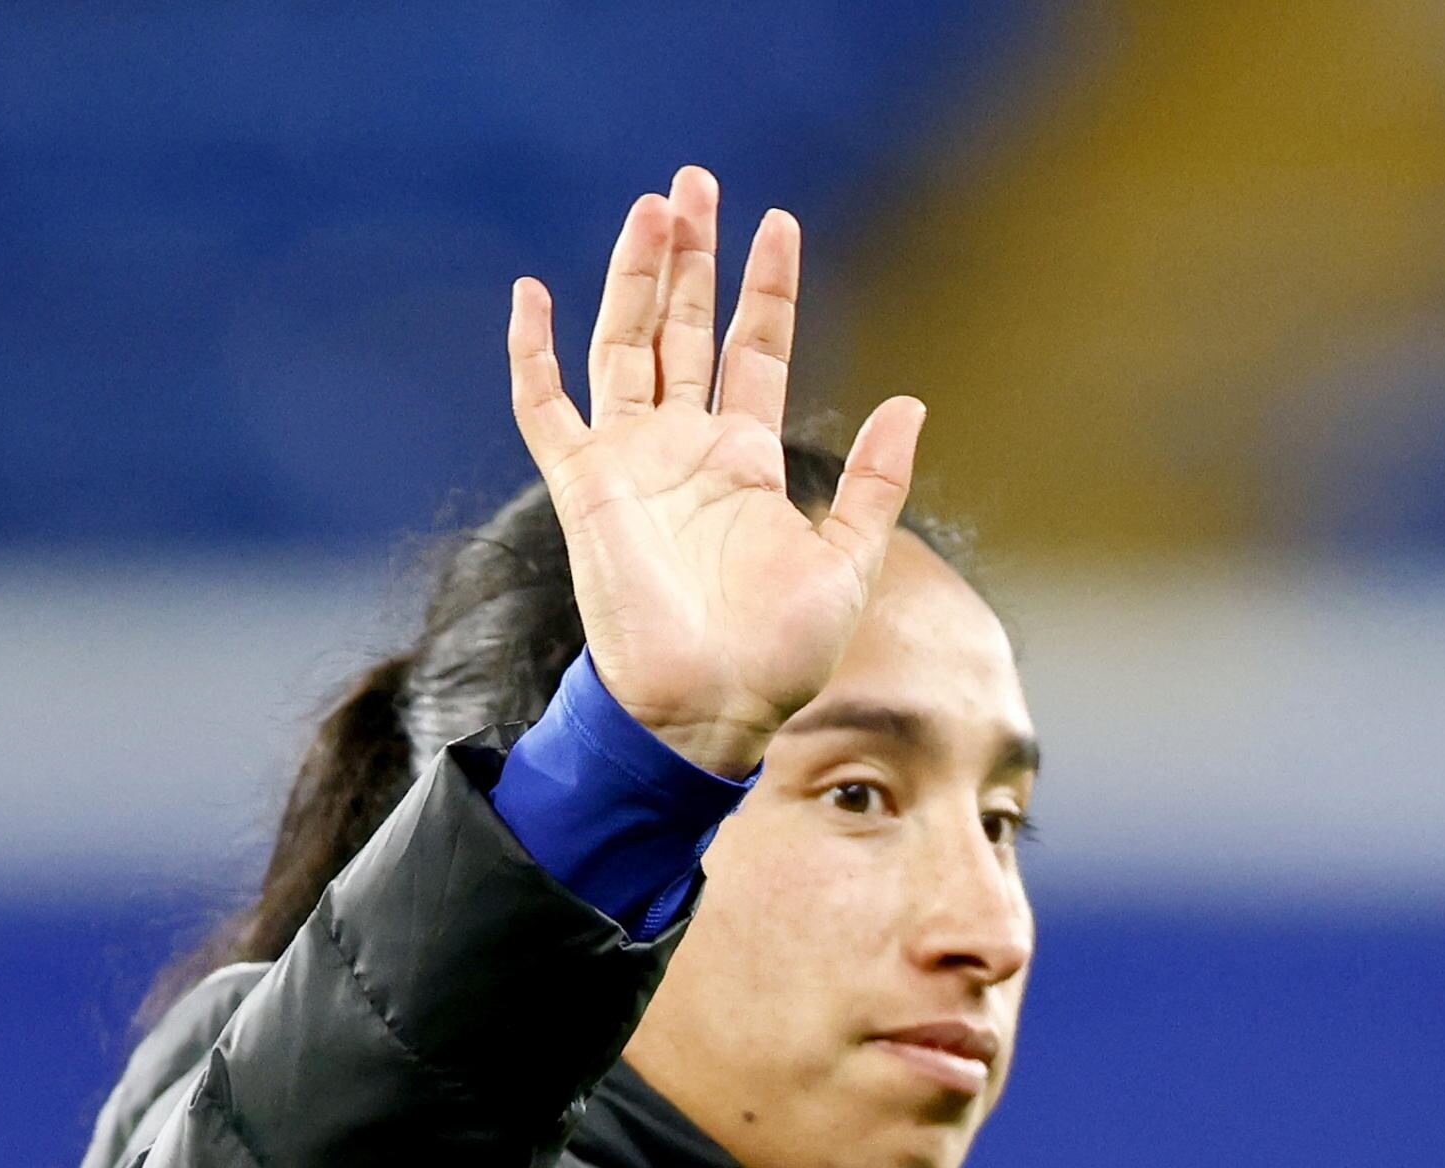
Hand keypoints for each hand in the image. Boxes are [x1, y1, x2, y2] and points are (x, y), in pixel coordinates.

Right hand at [505, 168, 924, 776]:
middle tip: (696, 182)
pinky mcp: (583, 486)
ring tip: (651, 208)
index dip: (766, 287)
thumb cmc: (781, 656)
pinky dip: (534, 353)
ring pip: (626, 343)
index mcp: (747, 459)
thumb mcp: (850, 562)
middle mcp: (686, 447)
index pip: (755, 348)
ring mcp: (631, 461)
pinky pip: (545, 407)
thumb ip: (876, 483)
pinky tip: (532, 294)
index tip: (778, 222)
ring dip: (636, 277)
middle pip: (685, 327)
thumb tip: (912, 402)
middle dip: (693, 257)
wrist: (708, 709)